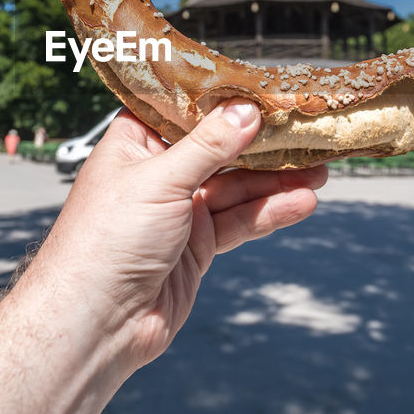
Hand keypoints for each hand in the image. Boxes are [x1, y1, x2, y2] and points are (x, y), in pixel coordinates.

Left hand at [34, 100, 325, 368]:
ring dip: (275, 181)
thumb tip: (246, 111)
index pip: (184, 110)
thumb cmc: (106, 242)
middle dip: (262, 144)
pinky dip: (269, 212)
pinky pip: (238, 222)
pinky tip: (300, 204)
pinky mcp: (196, 246)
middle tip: (306, 133)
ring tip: (318, 172)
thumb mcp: (160, 180)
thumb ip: (208, 146)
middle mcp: (156, 173)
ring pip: (235, 187)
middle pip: (218, 149)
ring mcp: (178, 211)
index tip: (267, 89)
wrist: (95, 323)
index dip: (224, 100)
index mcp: (134, 144)